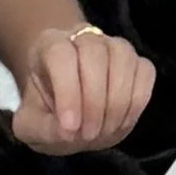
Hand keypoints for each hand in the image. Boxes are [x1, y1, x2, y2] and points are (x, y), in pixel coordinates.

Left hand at [12, 23, 154, 153]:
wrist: (71, 109)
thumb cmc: (47, 113)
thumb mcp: (31, 127)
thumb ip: (41, 128)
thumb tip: (68, 130)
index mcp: (49, 46)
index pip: (60, 55)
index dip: (67, 91)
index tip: (69, 127)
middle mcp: (83, 38)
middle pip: (94, 53)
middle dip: (94, 101)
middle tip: (88, 136)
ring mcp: (114, 46)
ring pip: (123, 58)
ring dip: (117, 102)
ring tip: (104, 131)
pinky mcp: (137, 61)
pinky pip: (144, 72)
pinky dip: (136, 102)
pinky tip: (121, 121)